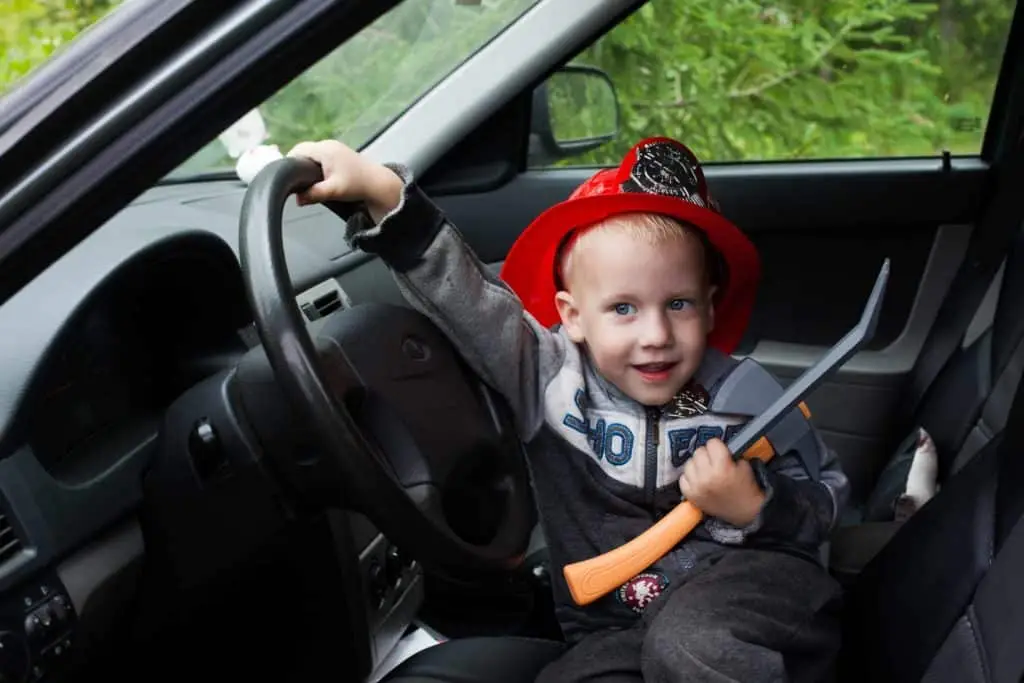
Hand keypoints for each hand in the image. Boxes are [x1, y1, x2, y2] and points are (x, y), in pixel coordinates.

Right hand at [287, 140, 402, 222]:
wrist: (378, 184)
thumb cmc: (357, 185)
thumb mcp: (333, 192)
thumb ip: (314, 194)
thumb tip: (298, 199)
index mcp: (324, 149)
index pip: (298, 150)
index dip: (289, 162)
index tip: (285, 176)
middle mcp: (328, 144)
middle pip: (304, 151)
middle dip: (297, 165)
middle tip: (293, 181)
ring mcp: (334, 148)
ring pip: (312, 154)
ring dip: (307, 165)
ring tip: (303, 181)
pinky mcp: (339, 154)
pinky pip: (321, 156)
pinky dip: (316, 165)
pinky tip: (316, 178)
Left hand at [679, 438, 765, 526]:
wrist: (743, 512)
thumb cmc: (746, 489)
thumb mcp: (744, 466)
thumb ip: (729, 454)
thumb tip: (716, 447)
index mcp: (723, 469)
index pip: (712, 443)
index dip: (717, 446)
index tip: (720, 450)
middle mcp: (707, 477)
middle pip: (699, 451)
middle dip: (707, 454)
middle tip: (714, 461)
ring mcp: (697, 487)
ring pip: (689, 463)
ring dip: (697, 465)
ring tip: (706, 470)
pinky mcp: (690, 495)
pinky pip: (683, 478)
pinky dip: (690, 477)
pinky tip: (699, 479)